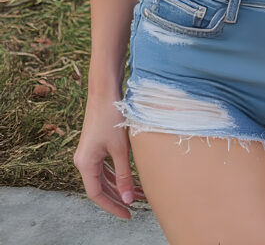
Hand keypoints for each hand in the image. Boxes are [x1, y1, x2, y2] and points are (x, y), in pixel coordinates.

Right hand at [74, 98, 145, 218]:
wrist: (105, 91)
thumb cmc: (111, 117)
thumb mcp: (120, 149)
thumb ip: (124, 175)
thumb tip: (128, 199)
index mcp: (85, 163)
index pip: (96, 194)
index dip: (112, 206)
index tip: (127, 215)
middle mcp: (83, 160)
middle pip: (100, 187)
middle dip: (118, 197)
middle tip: (137, 206)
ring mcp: (89, 152)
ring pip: (103, 177)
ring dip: (119, 185)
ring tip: (139, 192)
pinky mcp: (95, 145)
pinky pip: (105, 166)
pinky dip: (117, 174)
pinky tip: (131, 177)